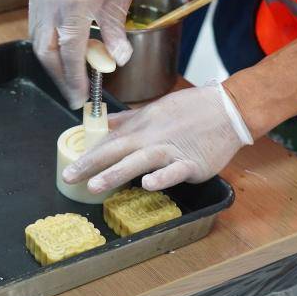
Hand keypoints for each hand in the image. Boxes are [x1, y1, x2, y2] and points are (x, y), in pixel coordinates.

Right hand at [29, 0, 136, 108]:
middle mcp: (52, 3)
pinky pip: (37, 30)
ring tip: (70, 79)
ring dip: (53, 65)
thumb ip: (116, 31)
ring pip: (39, 44)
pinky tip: (63, 55)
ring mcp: (39, 0)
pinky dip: (49, 48)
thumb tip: (118, 60)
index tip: (81, 96)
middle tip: (74, 95)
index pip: (71, 50)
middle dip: (60, 78)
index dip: (75, 78)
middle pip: (47, 53)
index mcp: (76, 2)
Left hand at [61, 82, 253, 192]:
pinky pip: (174, 171)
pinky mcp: (191, 163)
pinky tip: (147, 185)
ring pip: (140, 161)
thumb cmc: (191, 110)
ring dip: (116, 173)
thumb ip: (128, 120)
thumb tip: (102, 122)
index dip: (87, 154)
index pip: (109, 142)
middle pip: (117, 151)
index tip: (68, 167)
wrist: (228, 109)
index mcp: (142, 126)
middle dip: (91, 165)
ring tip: (95, 185)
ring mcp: (171, 151)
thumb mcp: (154, 109)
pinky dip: (162, 177)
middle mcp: (152, 138)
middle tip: (70, 177)